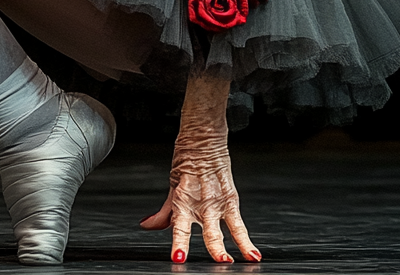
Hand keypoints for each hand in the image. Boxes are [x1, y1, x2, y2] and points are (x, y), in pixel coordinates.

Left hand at [139, 70, 260, 262]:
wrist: (203, 137)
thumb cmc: (186, 161)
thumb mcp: (172, 186)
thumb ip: (164, 212)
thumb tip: (146, 225)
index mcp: (182, 199)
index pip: (179, 226)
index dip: (179, 243)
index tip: (178, 258)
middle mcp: (200, 202)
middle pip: (205, 230)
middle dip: (210, 247)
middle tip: (216, 262)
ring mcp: (216, 201)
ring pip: (222, 228)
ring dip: (226, 246)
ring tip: (228, 261)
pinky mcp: (230, 198)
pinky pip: (238, 223)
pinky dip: (246, 240)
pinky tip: (253, 255)